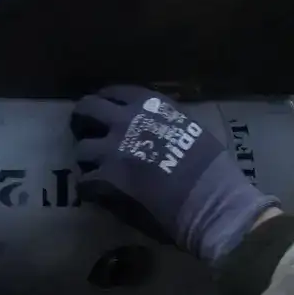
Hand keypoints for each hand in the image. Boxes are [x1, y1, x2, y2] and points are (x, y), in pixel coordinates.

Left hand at [69, 85, 280, 264]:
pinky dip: (90, 190)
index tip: (103, 112)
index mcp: (150, 105)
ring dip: (88, 162)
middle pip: (87, 110)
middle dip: (82, 122)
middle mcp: (126, 120)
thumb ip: (166, 122)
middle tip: (85, 134)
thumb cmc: (212, 168)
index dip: (105, 102)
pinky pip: (84, 182)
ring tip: (97, 173)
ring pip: (82, 150)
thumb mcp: (191, 129)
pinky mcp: (106, 180)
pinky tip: (99, 197)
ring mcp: (112, 150)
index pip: (115, 93)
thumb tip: (154, 127)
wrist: (210, 201)